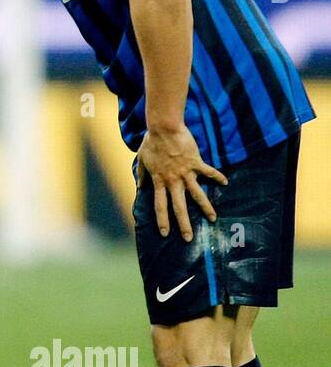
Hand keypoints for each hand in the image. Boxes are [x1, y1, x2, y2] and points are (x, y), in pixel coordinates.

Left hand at [136, 124, 226, 241]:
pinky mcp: (196, 162)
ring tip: (213, 219)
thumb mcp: (142, 160)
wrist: (163, 128)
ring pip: (197, 195)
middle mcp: (173, 181)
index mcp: (160, 181)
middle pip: (178, 206)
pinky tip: (226, 183)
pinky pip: (209, 172)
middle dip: (184, 224)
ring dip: (205, 208)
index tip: (165, 234)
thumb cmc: (151, 142)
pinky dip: (217, 177)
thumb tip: (140, 187)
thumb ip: (142, 175)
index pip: (160, 205)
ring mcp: (185, 172)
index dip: (162, 220)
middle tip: (189, 238)